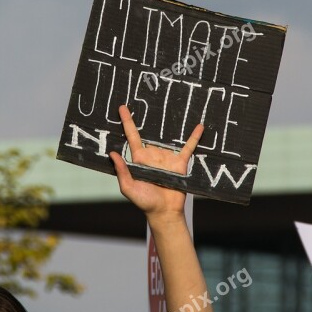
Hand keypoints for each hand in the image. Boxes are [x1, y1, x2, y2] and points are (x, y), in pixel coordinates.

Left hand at [110, 105, 202, 219]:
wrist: (164, 212)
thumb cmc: (144, 202)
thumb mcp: (128, 188)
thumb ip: (122, 171)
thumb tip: (112, 153)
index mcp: (139, 159)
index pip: (131, 136)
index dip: (127, 122)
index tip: (121, 108)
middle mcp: (153, 155)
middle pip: (150, 133)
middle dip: (147, 118)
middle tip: (144, 99)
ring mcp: (167, 158)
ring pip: (168, 138)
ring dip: (170, 126)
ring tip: (171, 106)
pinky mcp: (180, 163)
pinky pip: (188, 147)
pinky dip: (194, 137)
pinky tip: (199, 126)